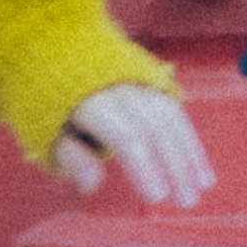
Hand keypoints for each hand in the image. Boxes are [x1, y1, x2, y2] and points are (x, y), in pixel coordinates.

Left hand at [49, 82, 215, 206]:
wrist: (48, 42)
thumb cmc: (44, 100)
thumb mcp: (44, 130)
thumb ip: (70, 156)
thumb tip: (92, 185)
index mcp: (89, 99)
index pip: (126, 135)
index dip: (144, 166)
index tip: (158, 198)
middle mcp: (118, 85)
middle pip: (155, 126)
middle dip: (175, 166)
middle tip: (187, 203)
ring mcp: (136, 78)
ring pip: (171, 115)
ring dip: (190, 153)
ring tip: (203, 187)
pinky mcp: (149, 77)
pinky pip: (174, 108)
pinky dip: (189, 138)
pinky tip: (199, 165)